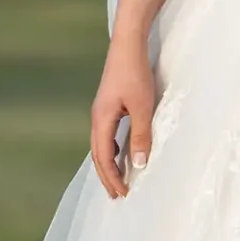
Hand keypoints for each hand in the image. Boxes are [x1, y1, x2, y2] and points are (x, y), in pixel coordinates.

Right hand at [89, 40, 156, 198]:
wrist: (127, 45)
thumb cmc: (135, 74)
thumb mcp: (142, 107)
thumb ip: (140, 135)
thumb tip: (139, 164)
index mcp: (101, 121)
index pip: (103, 158)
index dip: (113, 177)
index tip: (123, 193)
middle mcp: (97, 118)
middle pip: (98, 155)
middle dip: (107, 176)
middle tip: (117, 195)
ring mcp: (101, 111)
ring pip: (101, 145)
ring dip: (109, 163)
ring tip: (118, 178)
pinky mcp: (108, 104)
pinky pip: (107, 134)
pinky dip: (112, 149)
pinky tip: (120, 152)